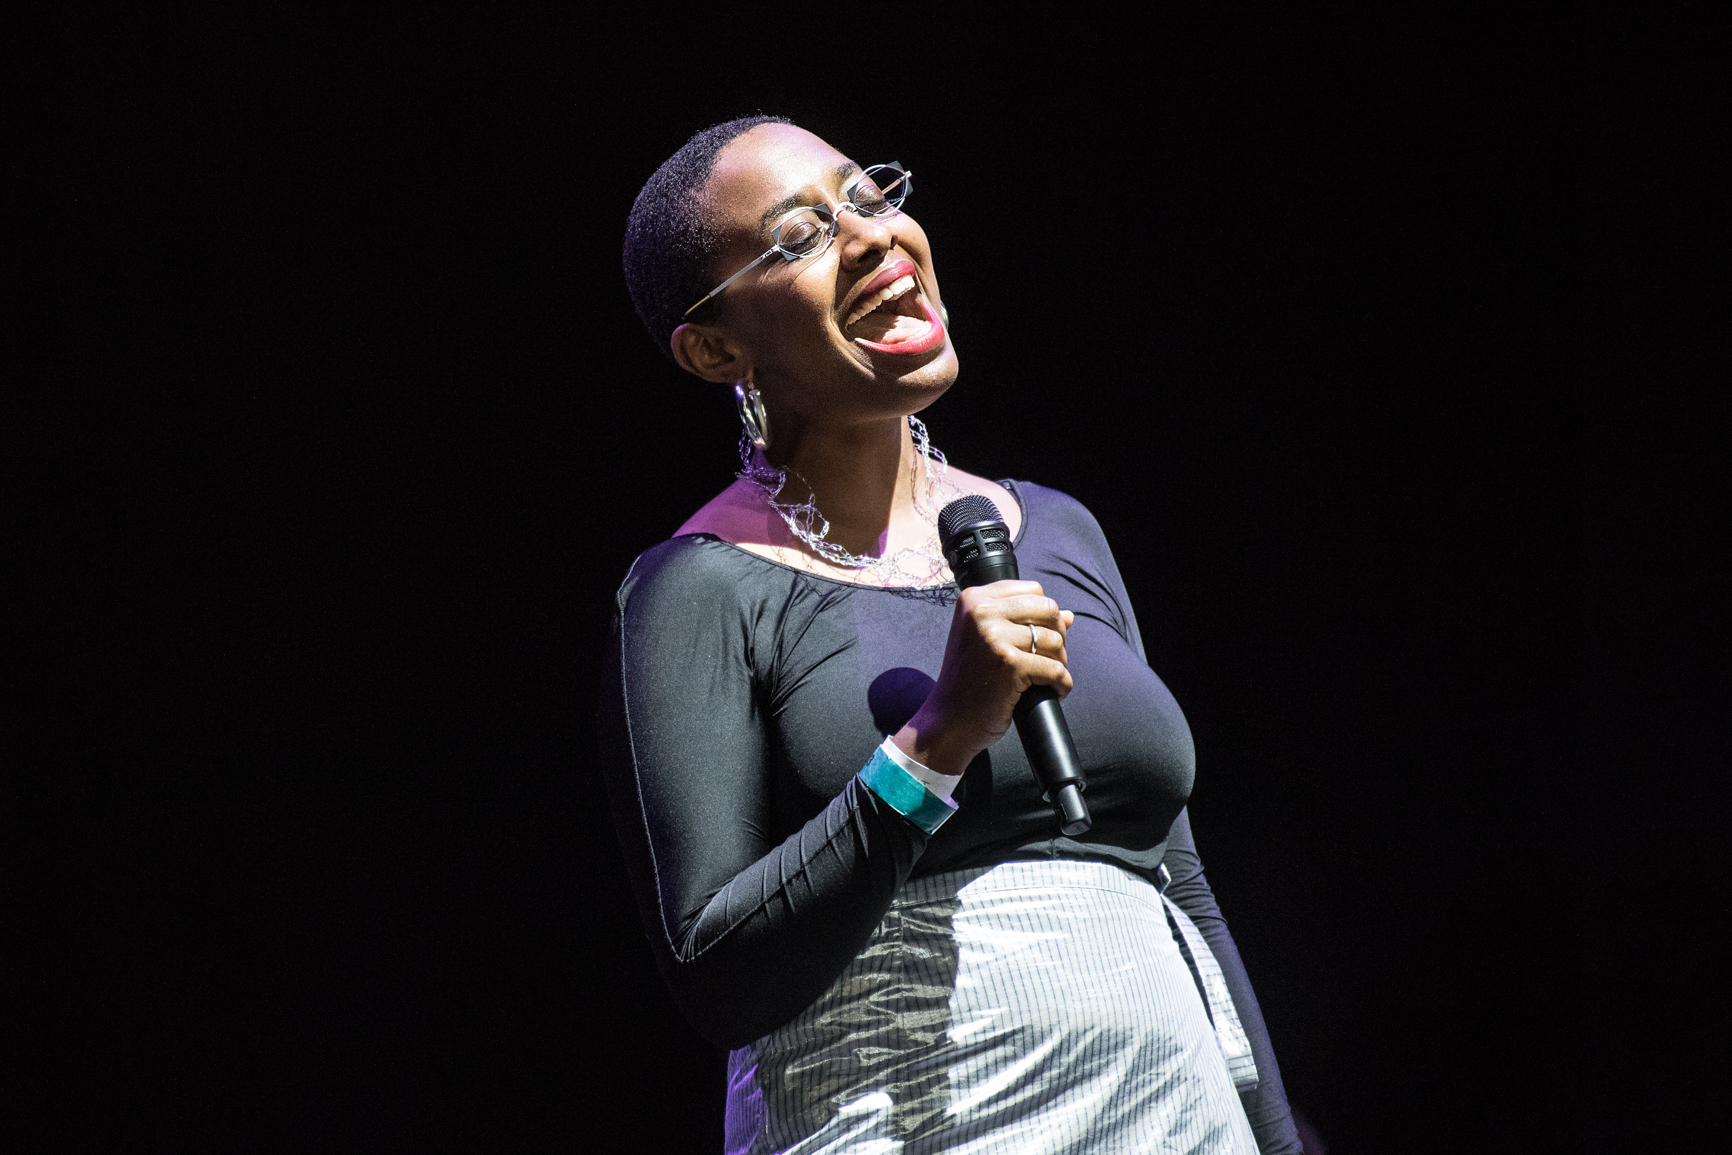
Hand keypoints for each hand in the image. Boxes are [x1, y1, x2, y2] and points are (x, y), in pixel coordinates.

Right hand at [892, 580, 1074, 777]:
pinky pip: (1055, 668)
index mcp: (974, 599)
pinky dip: (1062, 683)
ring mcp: (994, 637)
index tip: (1038, 637)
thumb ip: (1022, 621)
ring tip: (1047, 678)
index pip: (1033, 590)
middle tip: (1049, 658)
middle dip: (1057, 635)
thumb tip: (1069, 616)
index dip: (1044, 614)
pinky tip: (1054, 691)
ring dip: (1060, 662)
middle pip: (1048, 609)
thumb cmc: (968, 680)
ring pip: (1055, 639)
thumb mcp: (986, 640)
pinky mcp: (1009, 664)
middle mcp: (981, 612)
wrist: (949, 720)